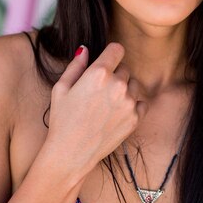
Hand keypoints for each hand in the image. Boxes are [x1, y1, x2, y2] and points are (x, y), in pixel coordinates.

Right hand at [43, 43, 146, 173]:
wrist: (70, 154)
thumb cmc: (62, 120)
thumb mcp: (61, 88)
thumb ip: (76, 65)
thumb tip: (85, 49)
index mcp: (99, 74)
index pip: (117, 49)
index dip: (111, 54)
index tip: (107, 61)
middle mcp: (117, 85)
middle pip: (124, 68)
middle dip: (114, 75)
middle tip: (99, 92)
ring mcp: (129, 102)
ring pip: (134, 85)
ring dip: (125, 90)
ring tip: (107, 104)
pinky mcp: (136, 118)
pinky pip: (141, 102)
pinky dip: (133, 105)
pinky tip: (116, 113)